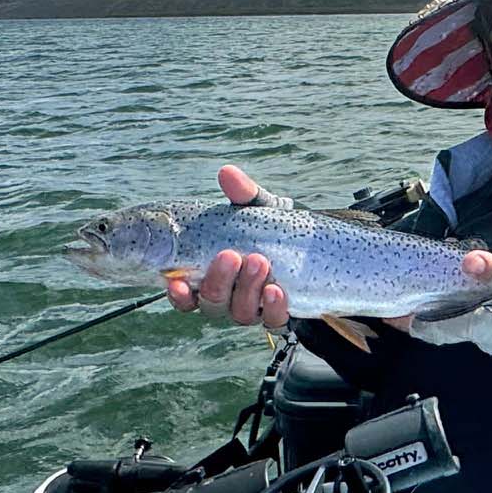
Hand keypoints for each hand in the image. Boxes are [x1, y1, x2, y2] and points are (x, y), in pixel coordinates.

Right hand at [164, 165, 291, 332]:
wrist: (316, 249)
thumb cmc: (274, 228)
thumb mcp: (259, 208)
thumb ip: (243, 195)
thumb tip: (227, 172)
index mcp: (209, 275)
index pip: (184, 293)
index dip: (178, 293)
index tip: (175, 280)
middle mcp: (227, 298)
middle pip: (212, 304)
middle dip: (219, 281)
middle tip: (232, 256)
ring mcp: (253, 309)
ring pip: (240, 312)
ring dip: (247, 289)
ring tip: (259, 261)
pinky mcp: (279, 315)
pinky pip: (272, 320)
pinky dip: (273, 307)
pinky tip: (277, 290)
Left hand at [379, 234, 491, 332]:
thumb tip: (468, 258)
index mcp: (481, 326)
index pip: (432, 328)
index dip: (409, 319)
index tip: (389, 308)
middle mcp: (486, 332)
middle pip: (455, 306)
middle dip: (451, 279)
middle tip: (449, 253)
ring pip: (482, 299)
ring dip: (490, 274)